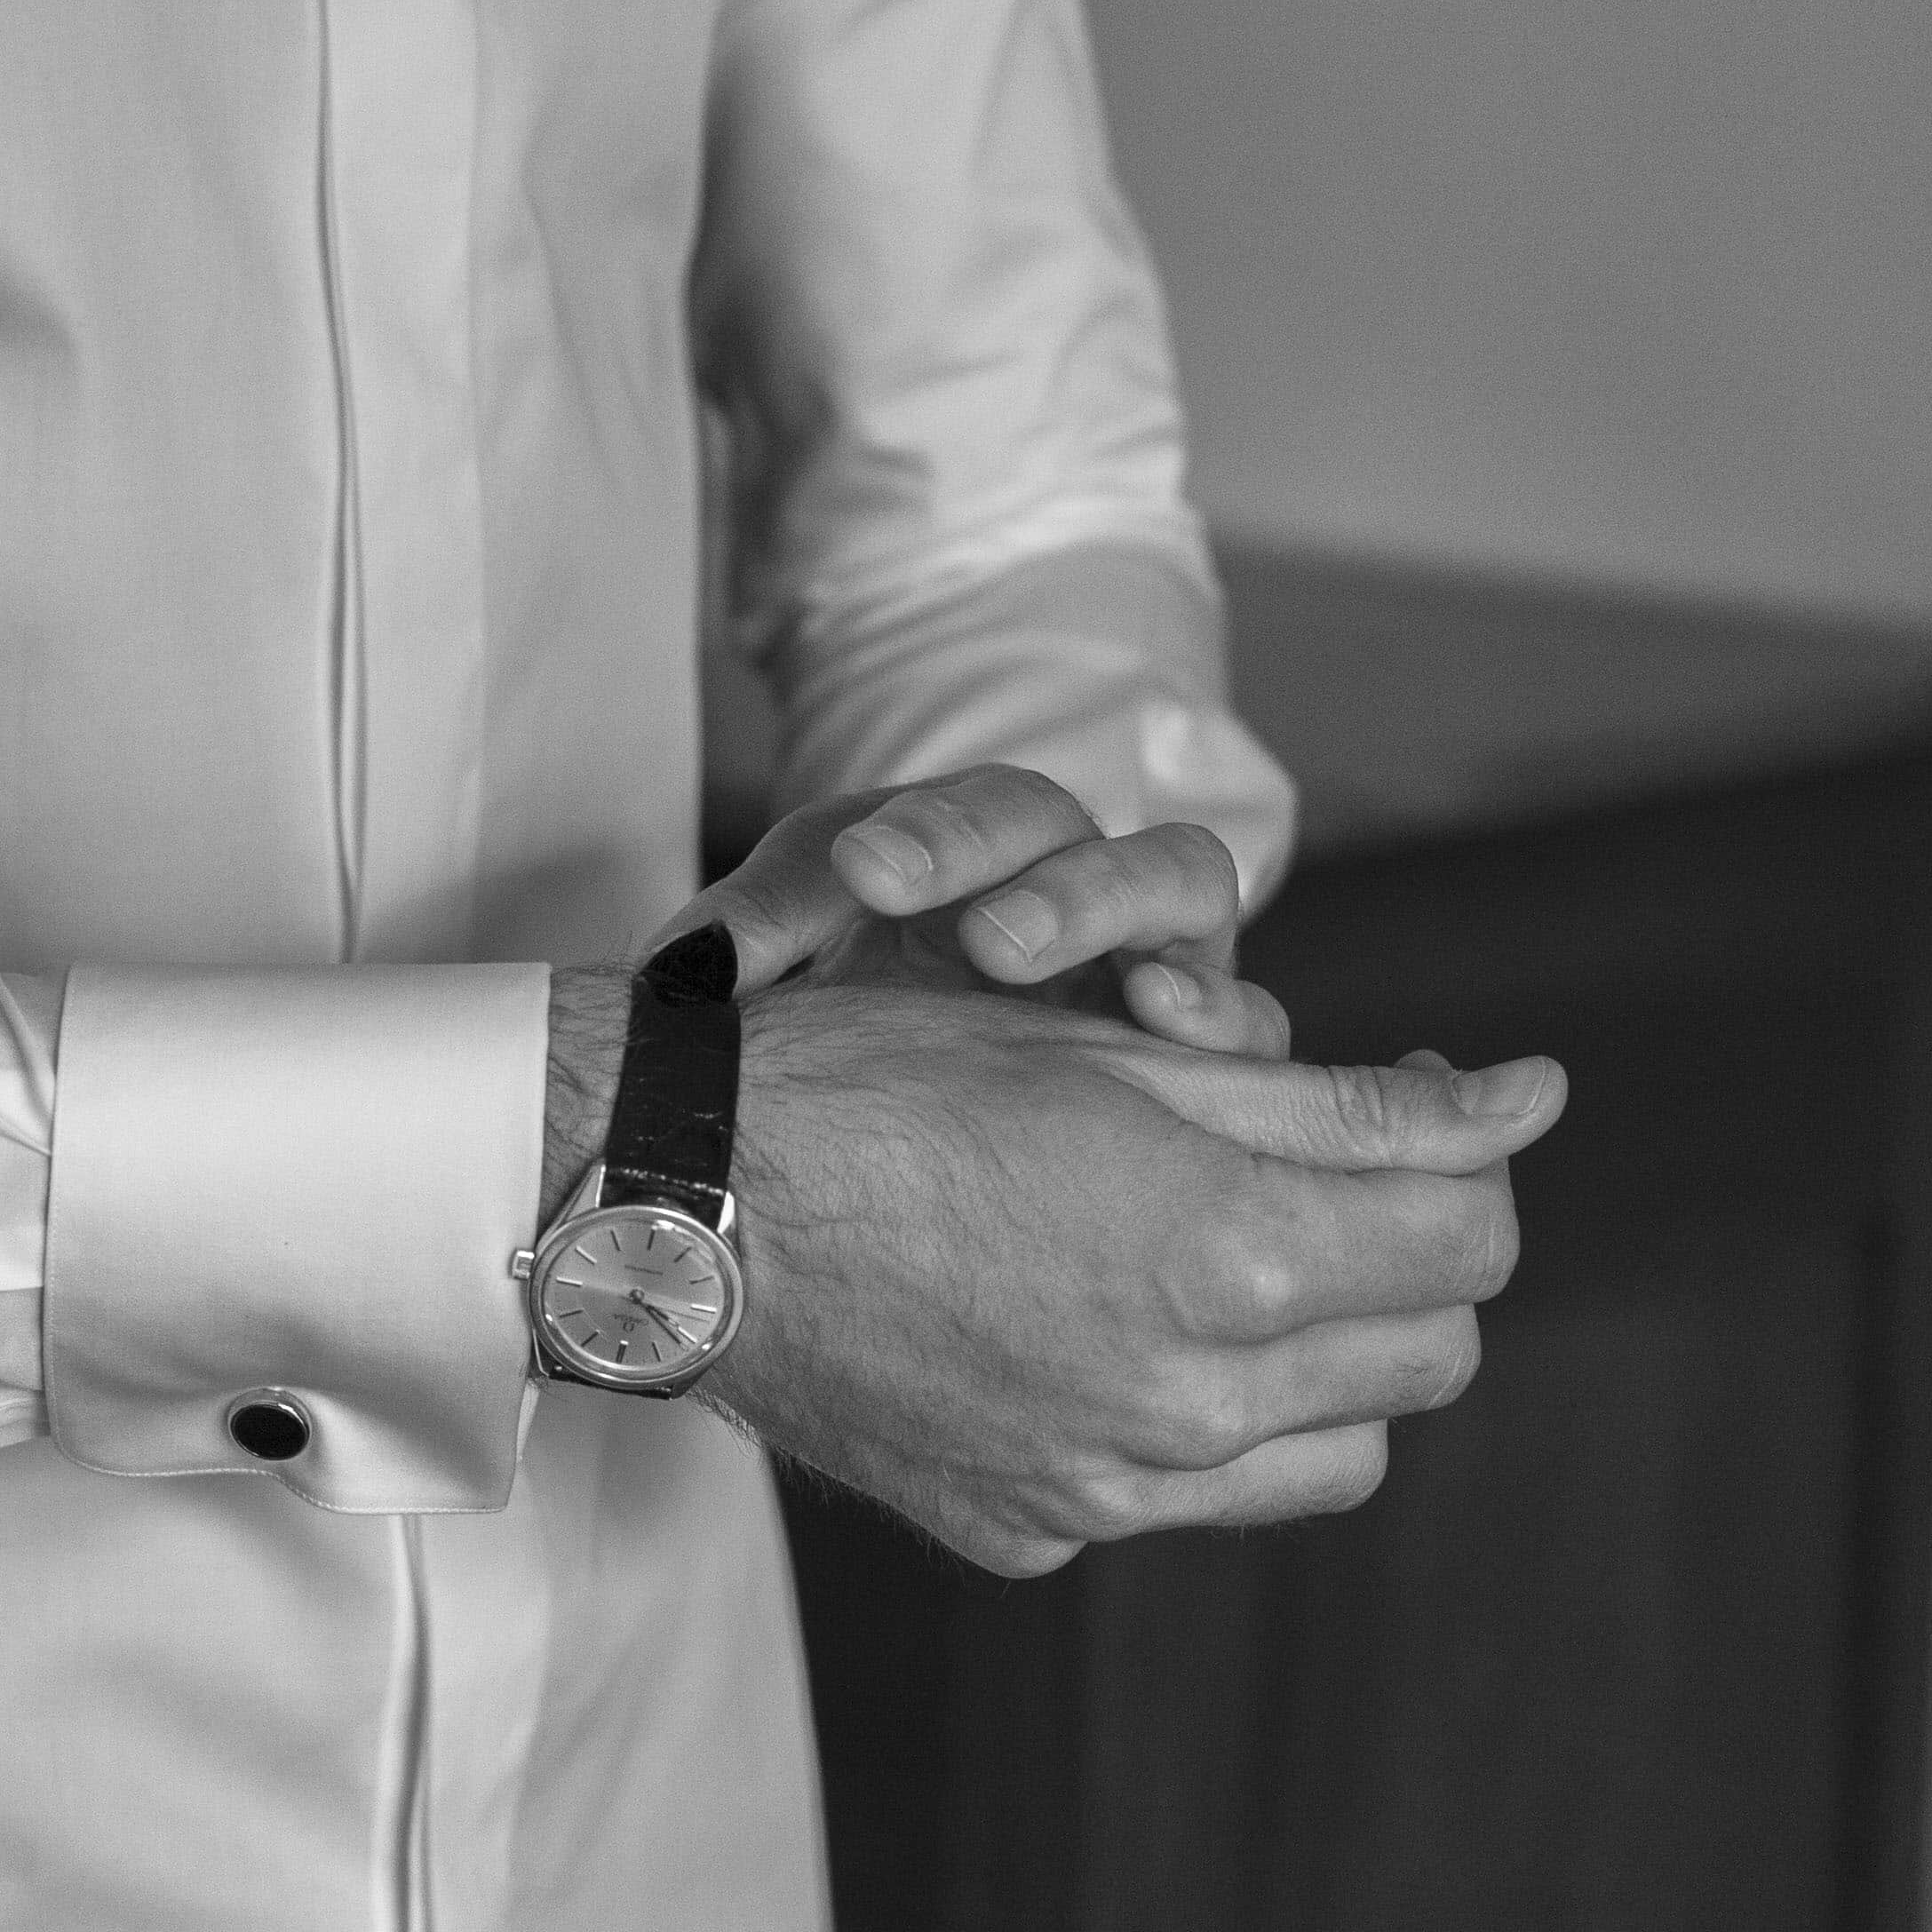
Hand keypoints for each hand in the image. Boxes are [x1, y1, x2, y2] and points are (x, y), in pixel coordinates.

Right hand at [542, 965, 1561, 1576]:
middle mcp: (1189, 1403)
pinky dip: (1183, 1425)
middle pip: (1427, 1355)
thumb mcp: (1123, 1057)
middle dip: (1408, 1258)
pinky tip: (1090, 1333)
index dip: (1463, 1157)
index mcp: (1232, 1257)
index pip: (1472, 1238)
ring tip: (1225, 1267)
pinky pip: (1180, 1498)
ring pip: (1330, 1450)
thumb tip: (1531, 1100)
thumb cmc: (888, 1084)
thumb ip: (1350, 1099)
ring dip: (1321, 1360)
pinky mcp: (1031, 1530)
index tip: (1408, 1107)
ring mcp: (1108, 1487)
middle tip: (1320, 1179)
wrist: (681, 1206)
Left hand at [652, 767, 1285, 1056]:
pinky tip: (1170, 1027)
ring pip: (1187, 897)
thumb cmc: (859, 1002)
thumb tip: (685, 965)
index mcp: (989, 847)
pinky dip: (1224, 1018)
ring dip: (1132, 927)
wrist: (914, 1120)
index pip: (984, 811)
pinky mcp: (1204, 1056)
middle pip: (1095, 838)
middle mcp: (1082, 885)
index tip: (867, 873)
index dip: (934, 835)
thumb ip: (747, 938)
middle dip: (1047, 881)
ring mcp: (1157, 960)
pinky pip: (1246, 1023)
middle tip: (989, 941)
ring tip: (1104, 983)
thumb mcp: (797, 950)